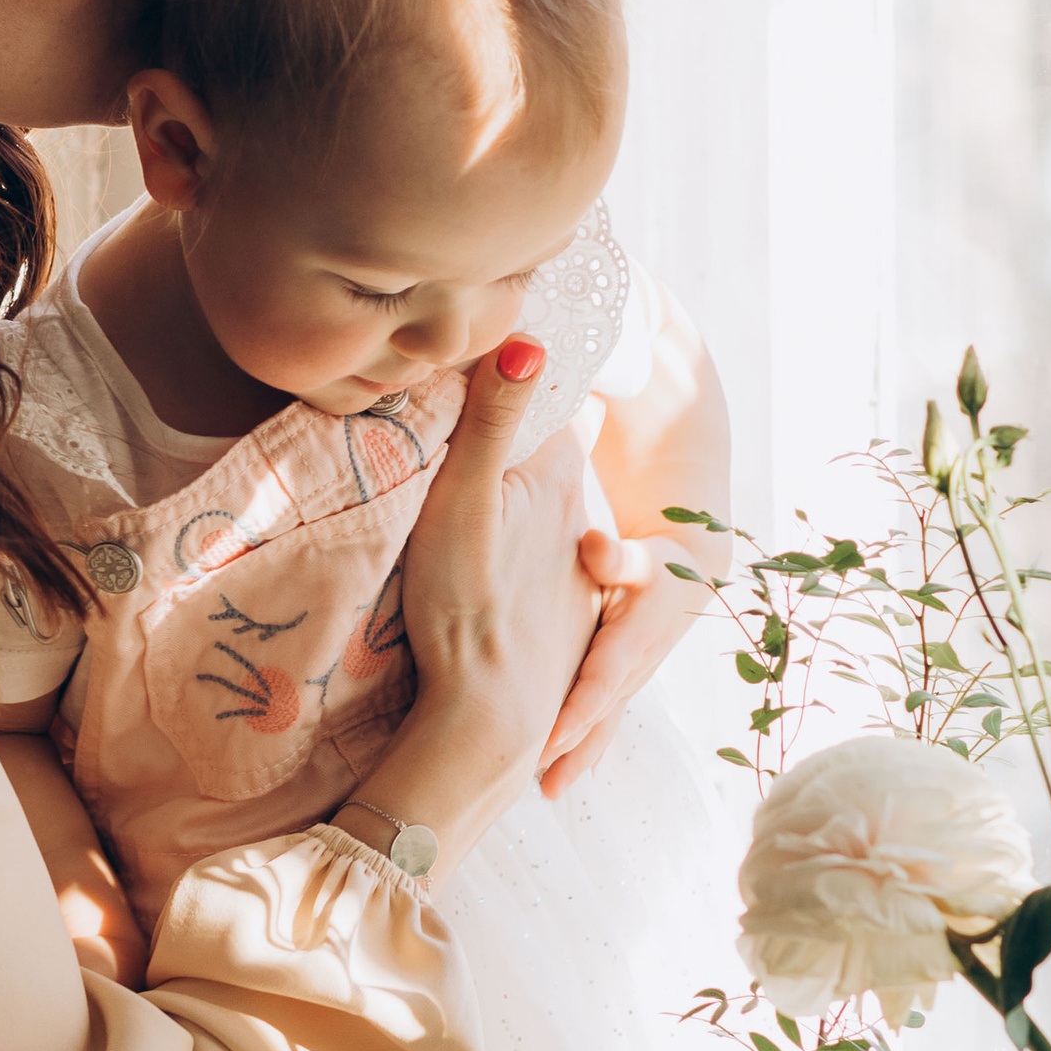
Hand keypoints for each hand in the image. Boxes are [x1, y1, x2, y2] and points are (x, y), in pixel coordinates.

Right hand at [358, 338, 601, 864]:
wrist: (490, 716)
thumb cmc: (468, 602)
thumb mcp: (467, 497)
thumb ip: (497, 415)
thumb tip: (528, 333)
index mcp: (561, 486)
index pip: (550, 413)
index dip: (521, 386)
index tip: (488, 362)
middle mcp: (582, 526)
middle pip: (556, 471)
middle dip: (536, 446)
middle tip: (493, 418)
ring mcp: (581, 581)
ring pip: (564, 531)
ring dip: (542, 519)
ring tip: (509, 514)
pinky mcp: (571, 628)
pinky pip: (566, 586)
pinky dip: (554, 578)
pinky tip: (529, 583)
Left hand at [538, 531, 698, 797]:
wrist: (690, 577)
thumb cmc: (657, 562)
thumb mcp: (643, 553)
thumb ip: (617, 555)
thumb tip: (594, 545)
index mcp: (633, 640)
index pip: (601, 681)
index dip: (577, 711)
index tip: (550, 738)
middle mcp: (632, 670)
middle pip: (598, 717)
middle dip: (569, 749)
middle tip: (535, 780)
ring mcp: (629, 684)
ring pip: (601, 729)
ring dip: (576, 760)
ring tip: (547, 792)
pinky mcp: (623, 688)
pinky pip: (602, 725)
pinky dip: (583, 752)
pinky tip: (557, 777)